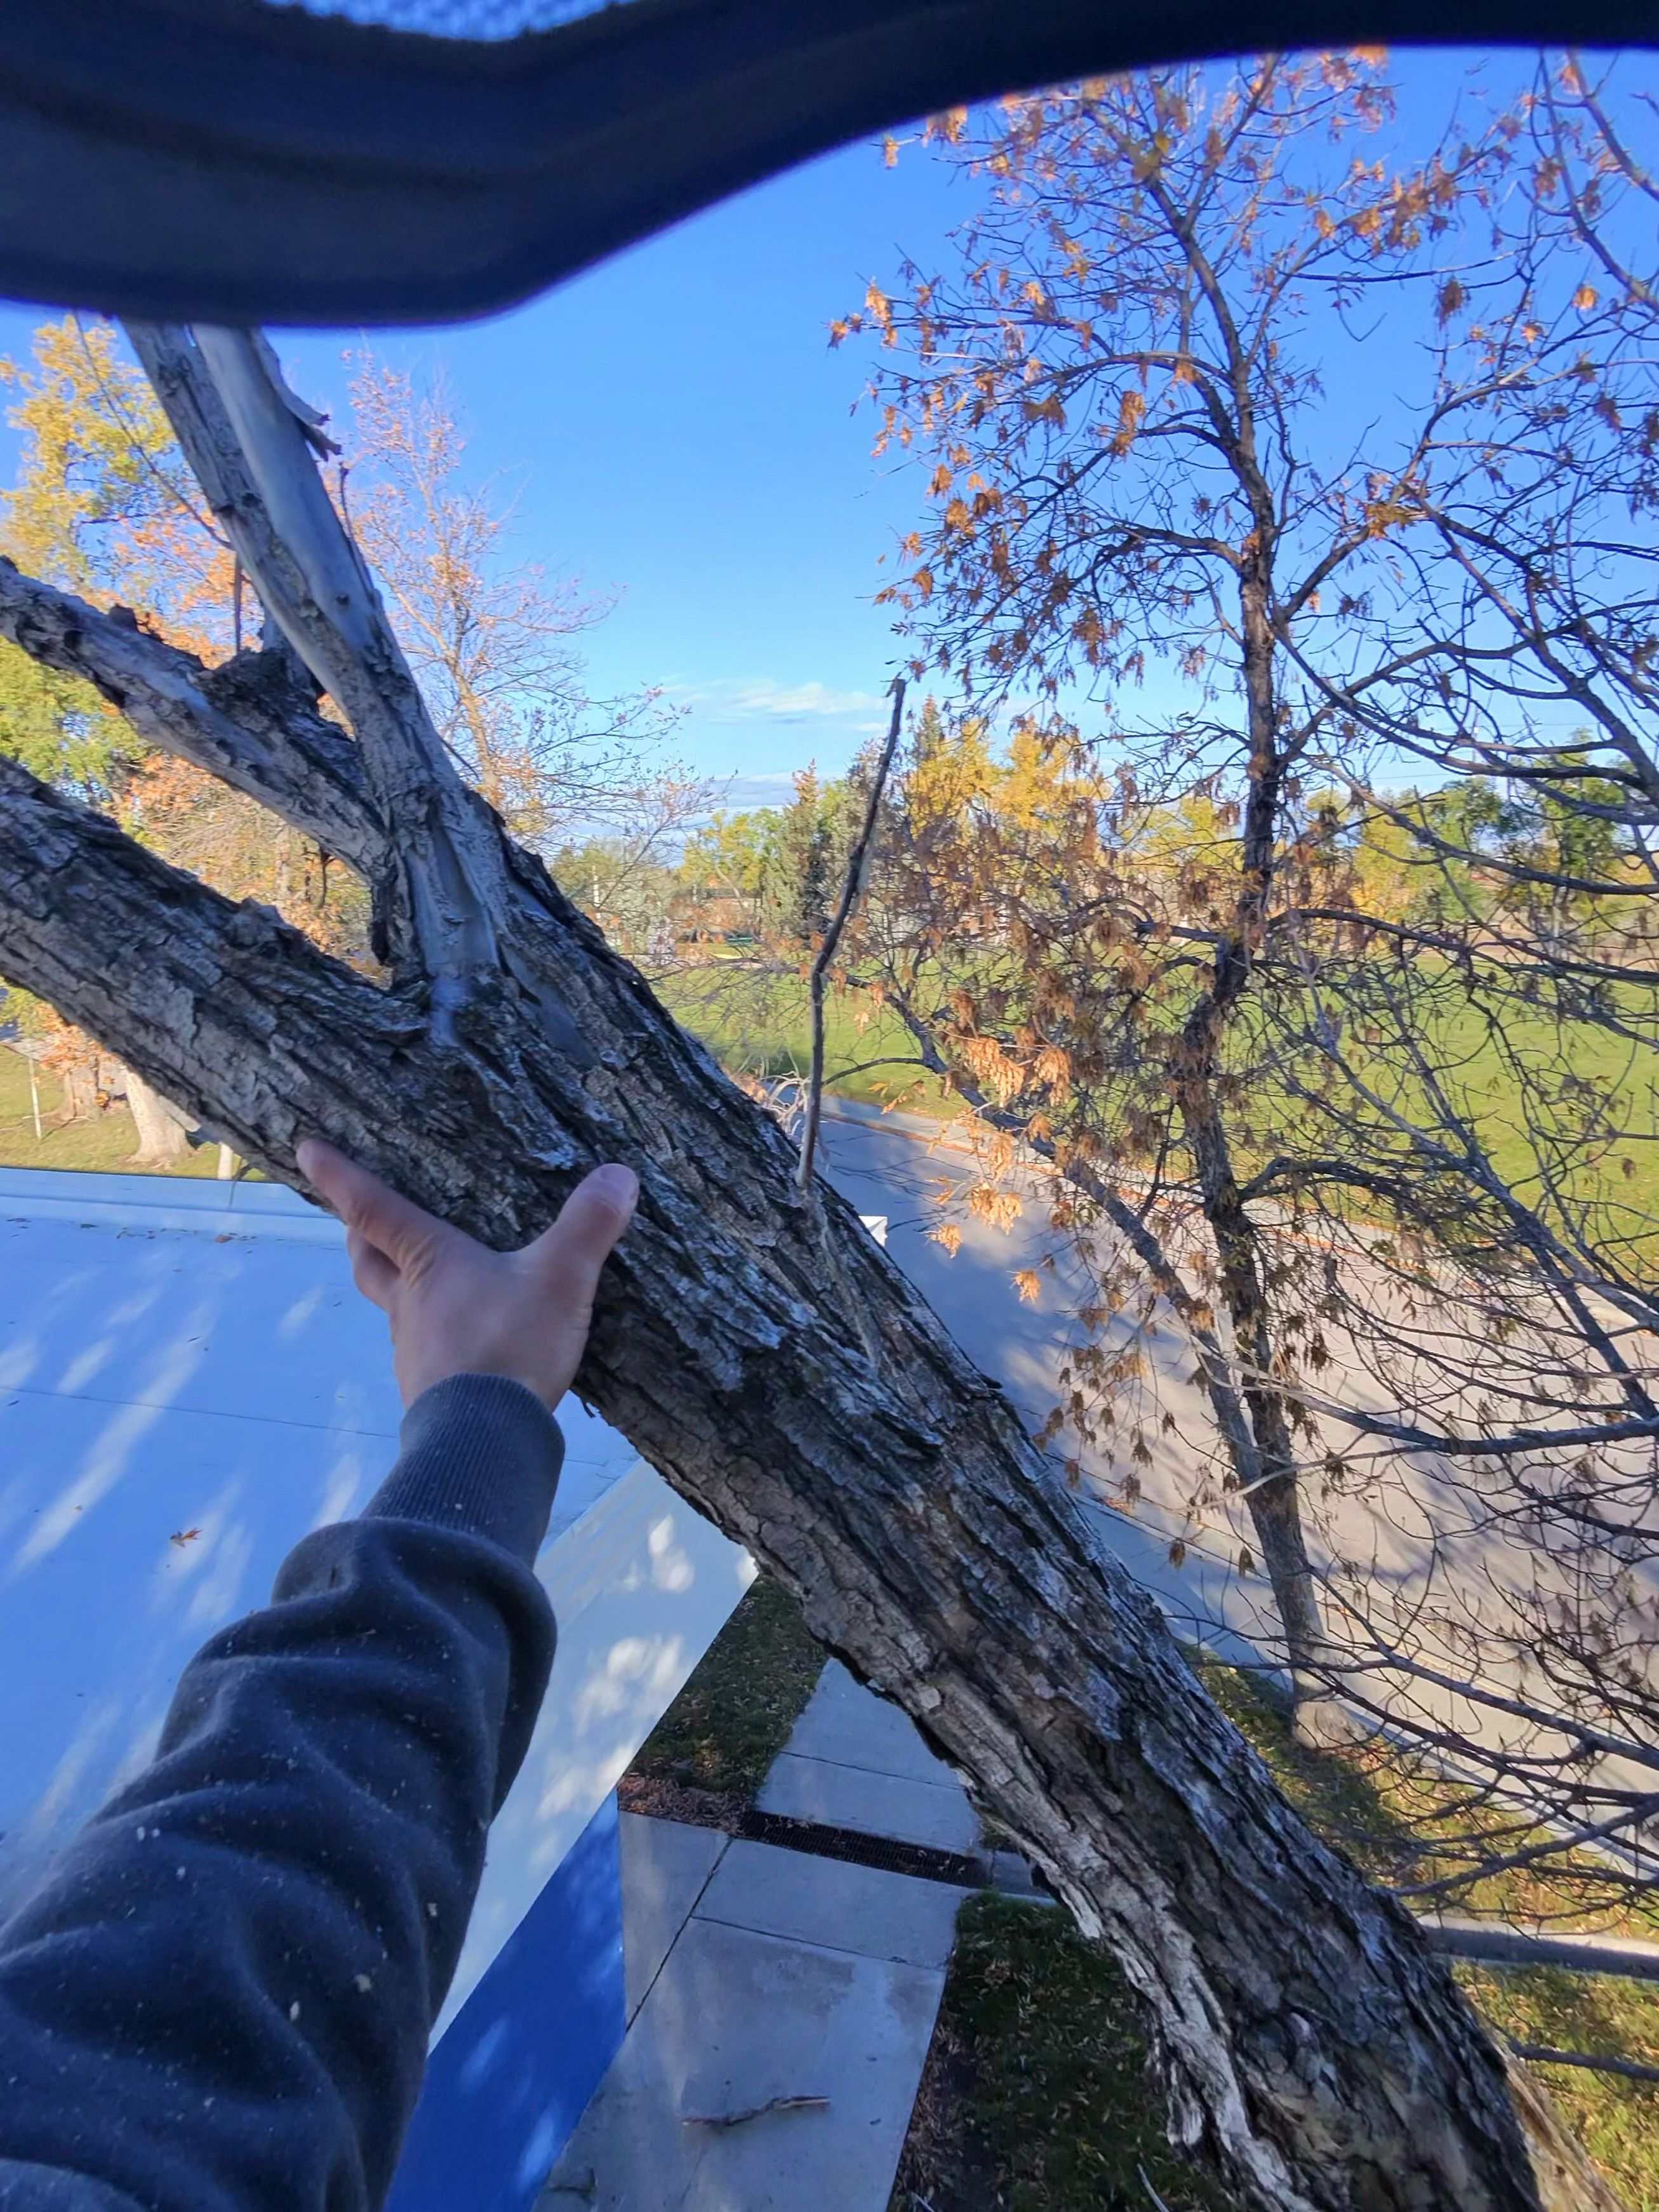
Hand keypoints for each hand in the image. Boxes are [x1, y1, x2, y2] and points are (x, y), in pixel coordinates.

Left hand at [298, 1140, 637, 1409]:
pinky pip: (423, 1350)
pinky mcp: (430, 1390)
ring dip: (398, 1288)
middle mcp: (408, 1303)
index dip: (339, 1176)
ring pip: (392, 1308)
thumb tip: (619, 1174)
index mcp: (428, 1263)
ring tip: (426, 1282)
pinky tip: (463, 1343)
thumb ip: (588, 1227)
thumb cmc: (509, 1346)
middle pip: (367, 1260)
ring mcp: (414, 1350)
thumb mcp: (561, 1279)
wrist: (485, 1441)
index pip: (372, 1208)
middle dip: (360, 1235)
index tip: (306, 1149)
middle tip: (359, 1221)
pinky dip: (433, 1336)